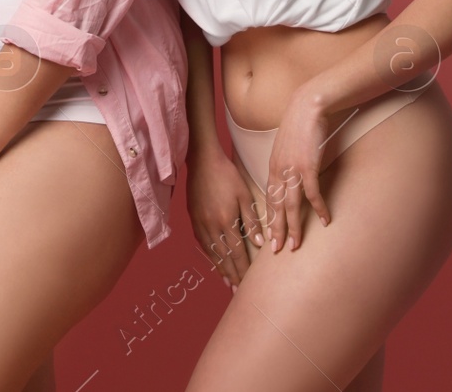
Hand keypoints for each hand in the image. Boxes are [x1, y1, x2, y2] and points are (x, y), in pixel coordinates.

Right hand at [186, 143, 261, 285]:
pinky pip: (202, 243)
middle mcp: (210, 226)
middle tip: (238, 291)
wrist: (202, 161)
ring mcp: (199, 223)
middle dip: (232, 275)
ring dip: (220, 269)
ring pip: (211, 252)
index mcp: (226, 221)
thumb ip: (251, 220)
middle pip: (223, 257)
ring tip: (227, 282)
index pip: (237, 252)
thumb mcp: (244, 195)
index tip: (249, 283)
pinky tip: (214, 261)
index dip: (243, 269)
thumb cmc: (227, 175)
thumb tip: (258, 243)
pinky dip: (209, 255)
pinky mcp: (193, 218)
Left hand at [264, 94, 334, 252]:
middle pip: (276, 207)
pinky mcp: (308, 166)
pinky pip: (313, 193)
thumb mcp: (286, 148)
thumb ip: (286, 165)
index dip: (270, 220)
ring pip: (291, 205)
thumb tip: (290, 179)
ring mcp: (293, 170)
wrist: (307, 107)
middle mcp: (279, 171)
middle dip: (276, 231)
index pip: (269, 200)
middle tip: (276, 251)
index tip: (269, 237)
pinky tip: (325, 221)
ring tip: (296, 245)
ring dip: (294, 227)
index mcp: (273, 168)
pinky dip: (319, 208)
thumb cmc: (299, 127)